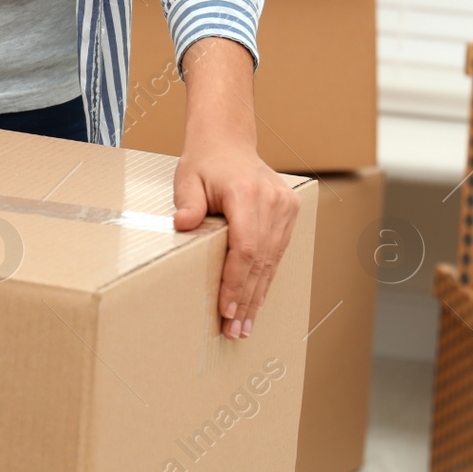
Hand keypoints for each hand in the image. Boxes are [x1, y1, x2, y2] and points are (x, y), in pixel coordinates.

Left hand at [172, 38, 299, 339]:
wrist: (227, 141)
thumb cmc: (205, 162)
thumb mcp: (187, 178)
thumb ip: (187, 203)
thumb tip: (182, 224)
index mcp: (248, 193)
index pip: (246, 248)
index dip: (236, 282)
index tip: (226, 309)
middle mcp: (273, 201)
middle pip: (261, 260)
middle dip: (247, 298)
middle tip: (234, 330)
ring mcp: (285, 206)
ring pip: (273, 261)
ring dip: (258, 294)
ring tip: (245, 325)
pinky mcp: (289, 212)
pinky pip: (278, 252)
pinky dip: (266, 278)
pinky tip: (256, 301)